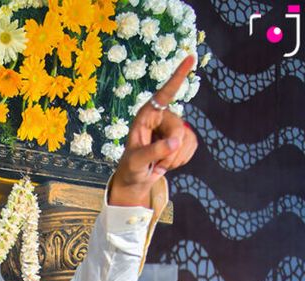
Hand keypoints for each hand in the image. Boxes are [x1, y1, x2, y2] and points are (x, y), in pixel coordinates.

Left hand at [109, 55, 198, 207]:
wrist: (136, 179)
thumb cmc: (131, 167)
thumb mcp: (136, 161)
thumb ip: (153, 151)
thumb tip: (176, 141)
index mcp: (147, 115)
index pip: (164, 94)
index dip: (178, 76)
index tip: (190, 57)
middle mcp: (162, 117)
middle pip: (179, 129)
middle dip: (170, 151)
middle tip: (157, 163)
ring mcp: (173, 127)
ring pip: (187, 139)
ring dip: (174, 158)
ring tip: (159, 163)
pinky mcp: (183, 138)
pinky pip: (192, 146)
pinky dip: (181, 160)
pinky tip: (168, 163)